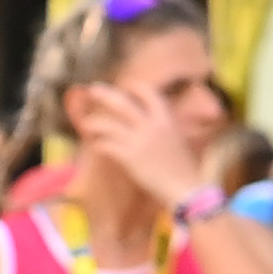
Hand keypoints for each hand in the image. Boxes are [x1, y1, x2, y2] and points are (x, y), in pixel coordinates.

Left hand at [65, 77, 212, 221]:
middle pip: (122, 103)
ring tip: (87, 125)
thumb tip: (147, 116)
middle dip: (105, 94)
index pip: (147, 92)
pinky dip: (98, 144)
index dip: (133, 88)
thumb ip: (162, 123)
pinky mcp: (129, 158)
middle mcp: (151, 125)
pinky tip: (96, 145)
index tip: (124, 89)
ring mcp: (139, 141)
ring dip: (93, 123)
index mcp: (165, 117)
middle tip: (92, 89)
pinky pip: (106, 145)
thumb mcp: (176, 135)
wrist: (185, 185)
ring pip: (107, 124)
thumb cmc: (182, 164)